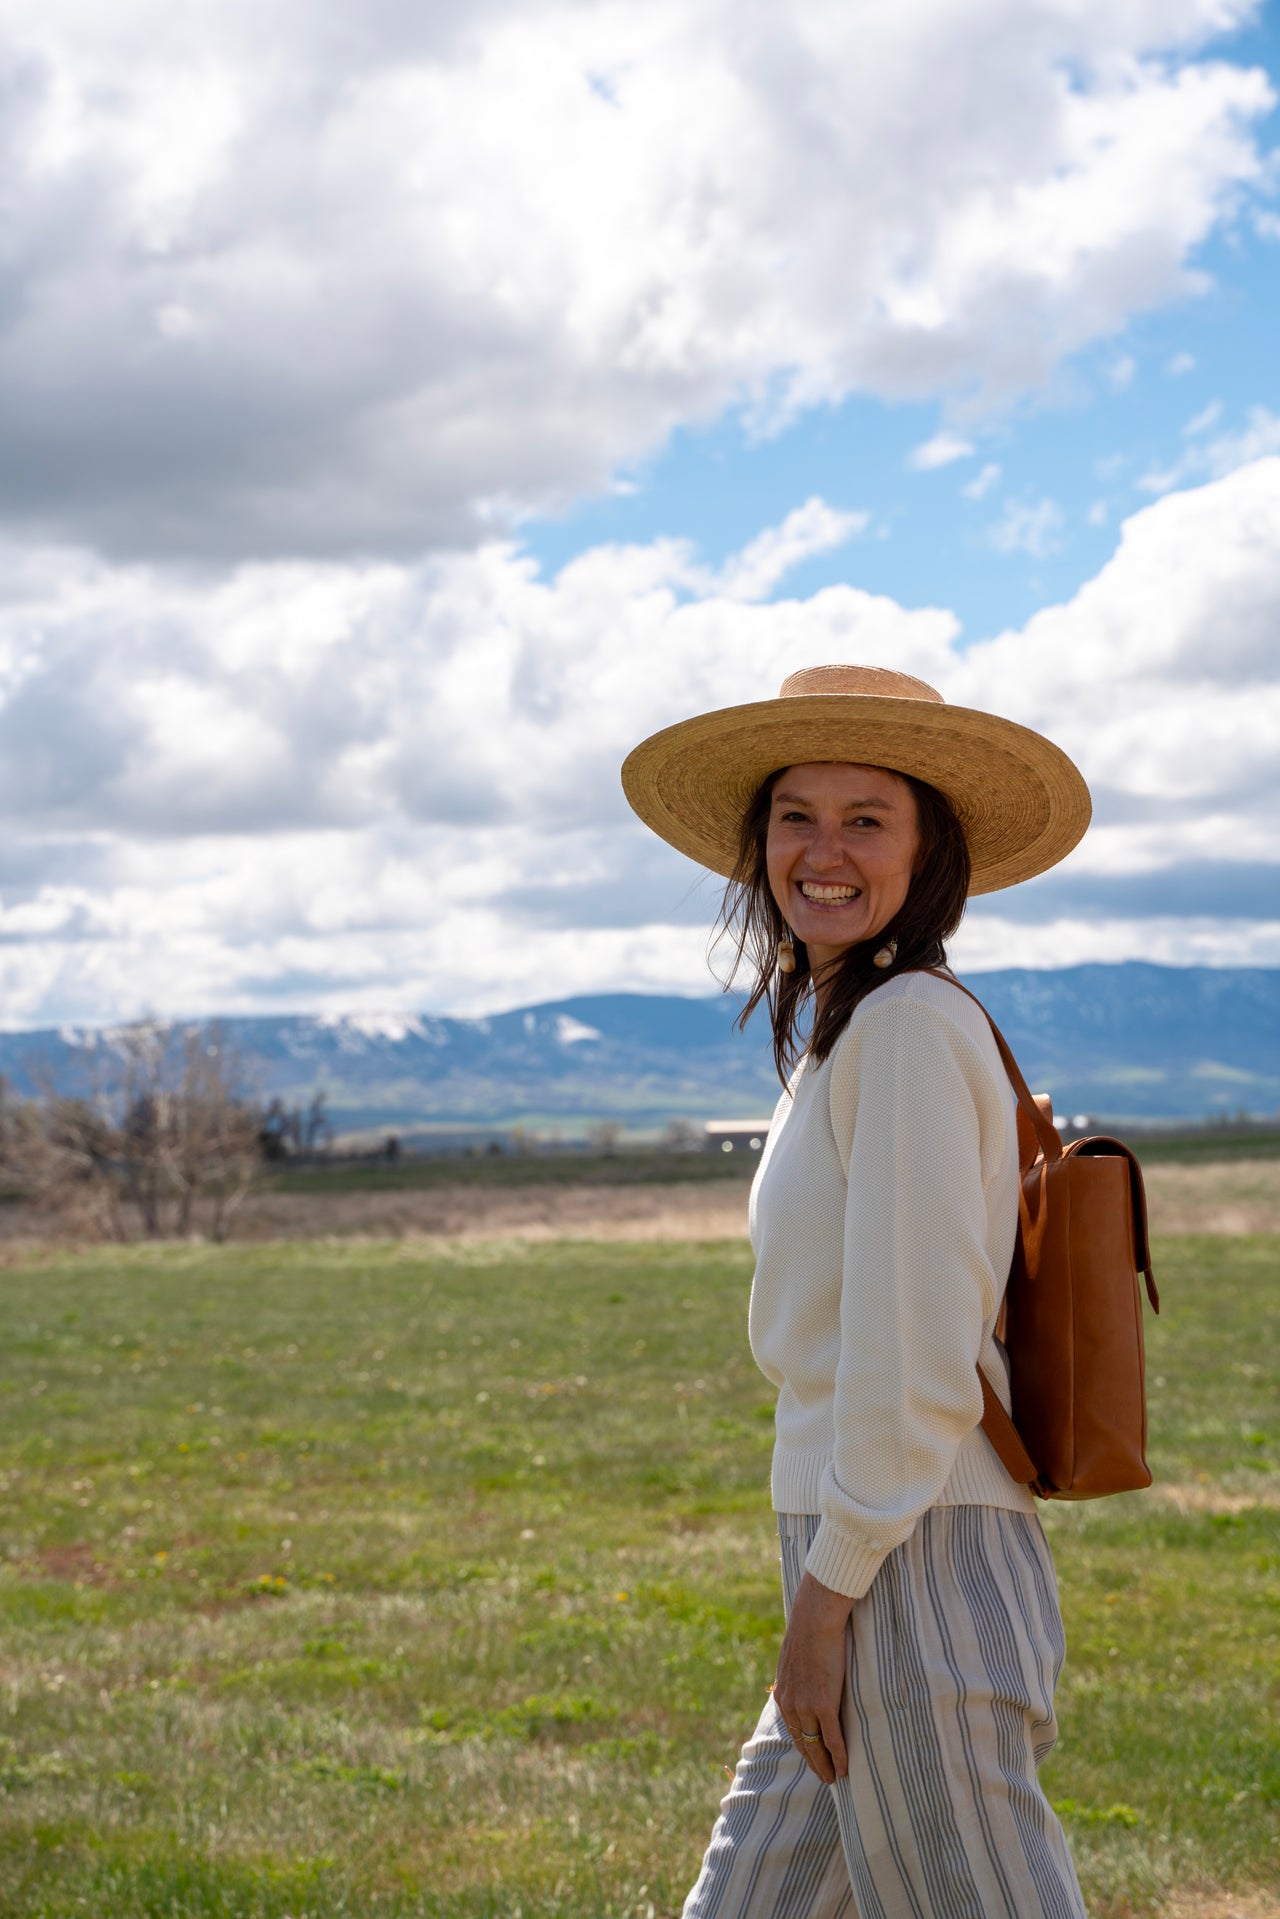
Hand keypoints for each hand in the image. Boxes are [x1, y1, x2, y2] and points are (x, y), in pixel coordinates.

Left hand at [773, 1571, 853, 1782]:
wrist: (814, 1619)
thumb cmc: (808, 1632)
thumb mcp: (794, 1659)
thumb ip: (797, 1676)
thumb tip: (803, 1679)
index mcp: (783, 1695)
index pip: (793, 1731)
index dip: (804, 1748)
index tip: (813, 1759)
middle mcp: (791, 1705)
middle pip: (802, 1743)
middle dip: (814, 1763)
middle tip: (826, 1778)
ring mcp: (806, 1706)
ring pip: (816, 1745)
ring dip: (826, 1765)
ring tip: (836, 1778)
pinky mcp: (823, 1703)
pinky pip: (832, 1738)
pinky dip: (839, 1756)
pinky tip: (845, 1768)